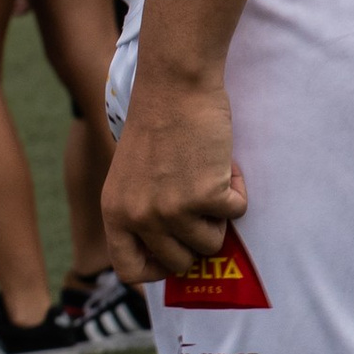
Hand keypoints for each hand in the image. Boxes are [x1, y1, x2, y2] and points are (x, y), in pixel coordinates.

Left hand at [101, 67, 246, 287]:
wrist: (175, 84)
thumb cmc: (157, 122)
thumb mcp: (130, 175)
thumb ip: (140, 211)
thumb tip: (170, 250)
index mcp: (115, 212)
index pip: (130, 270)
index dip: (157, 269)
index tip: (175, 253)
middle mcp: (139, 216)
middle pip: (179, 263)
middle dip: (197, 239)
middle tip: (201, 206)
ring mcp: (172, 209)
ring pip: (211, 243)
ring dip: (219, 215)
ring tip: (209, 178)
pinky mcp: (205, 195)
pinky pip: (236, 213)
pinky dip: (238, 190)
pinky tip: (223, 163)